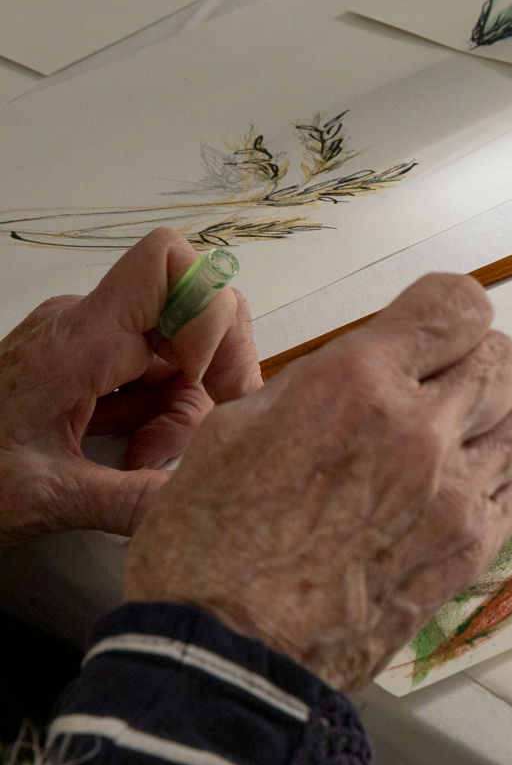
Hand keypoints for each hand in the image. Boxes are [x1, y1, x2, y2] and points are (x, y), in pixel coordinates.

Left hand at [0, 228, 257, 550]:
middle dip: (209, 375)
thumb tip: (204, 500)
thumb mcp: (49, 501)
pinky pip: (154, 368)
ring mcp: (88, 340)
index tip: (202, 376)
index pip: (166, 263)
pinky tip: (131, 452)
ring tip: (145, 459)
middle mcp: (86, 325)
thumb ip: (133, 500)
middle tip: (192, 438)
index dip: (207, 309)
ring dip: (183, 405)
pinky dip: (160, 410)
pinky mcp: (88, 359)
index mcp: (77, 342)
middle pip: (194, 311)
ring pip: (181, 347)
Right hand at [123, 273, 511, 690]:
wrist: (228, 659)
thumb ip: (320, 383)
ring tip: (466, 431)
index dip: (451, 310)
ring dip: (504, 415)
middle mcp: (418, 432)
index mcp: (355, 388)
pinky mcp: (471, 549)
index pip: (459, 306)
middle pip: (504, 358)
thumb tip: (370, 366)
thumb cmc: (211, 553)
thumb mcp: (236, 430)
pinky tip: (462, 484)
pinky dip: (503, 474)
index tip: (437, 325)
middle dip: (475, 360)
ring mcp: (455, 495)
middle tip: (444, 382)